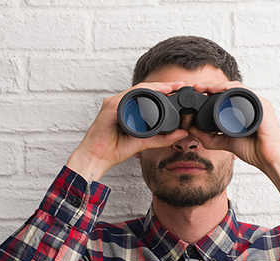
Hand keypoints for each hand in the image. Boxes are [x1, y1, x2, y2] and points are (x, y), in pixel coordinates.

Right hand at [66, 82, 187, 181]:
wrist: (97, 157)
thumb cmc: (114, 150)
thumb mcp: (145, 142)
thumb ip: (163, 138)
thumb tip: (182, 133)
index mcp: (128, 109)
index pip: (148, 96)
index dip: (165, 92)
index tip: (179, 91)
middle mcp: (121, 103)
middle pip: (145, 89)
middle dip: (164, 86)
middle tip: (180, 84)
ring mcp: (115, 102)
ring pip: (139, 89)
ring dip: (156, 86)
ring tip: (172, 86)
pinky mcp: (110, 106)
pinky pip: (129, 94)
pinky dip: (144, 92)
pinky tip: (156, 92)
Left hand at [190, 81, 279, 174]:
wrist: (269, 160)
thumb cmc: (254, 151)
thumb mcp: (226, 142)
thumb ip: (210, 138)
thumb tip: (192, 130)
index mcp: (244, 110)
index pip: (226, 95)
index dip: (210, 91)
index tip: (196, 93)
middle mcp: (251, 104)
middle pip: (229, 88)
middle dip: (211, 85)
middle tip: (196, 87)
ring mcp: (257, 103)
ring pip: (235, 87)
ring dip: (218, 84)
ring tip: (203, 87)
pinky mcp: (262, 105)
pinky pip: (244, 91)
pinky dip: (229, 88)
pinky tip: (217, 89)